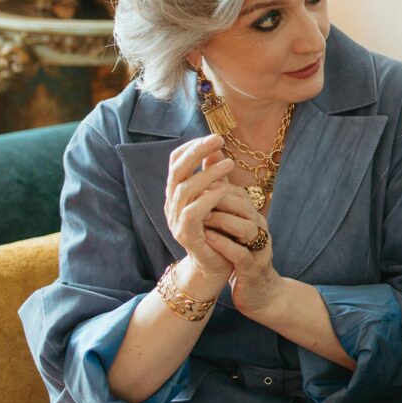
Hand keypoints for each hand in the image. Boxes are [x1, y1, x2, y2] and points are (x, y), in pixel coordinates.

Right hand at [164, 135, 235, 289]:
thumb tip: (217, 149)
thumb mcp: (217, 198)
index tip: (212, 137)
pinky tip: (223, 190)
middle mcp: (172, 204)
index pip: (175, 162)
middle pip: (176, 171)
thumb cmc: (217, 229)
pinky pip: (192, 213)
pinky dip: (207, 199)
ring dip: (207, 174)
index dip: (191, 147)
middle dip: (197, 152)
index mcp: (177, 192)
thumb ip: (214, 175)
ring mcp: (175, 220)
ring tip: (230, 164)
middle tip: (218, 140)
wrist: (214, 265)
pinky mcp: (185, 235)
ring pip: (184, 190)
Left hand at [204, 185, 280, 314]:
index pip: (240, 195)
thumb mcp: (235, 231)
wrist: (262, 294)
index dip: (219, 186)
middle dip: (220, 199)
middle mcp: (260, 230)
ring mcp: (259, 250)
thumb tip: (210, 183)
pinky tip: (209, 239)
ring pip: (246, 228)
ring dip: (223, 221)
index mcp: (254, 219)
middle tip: (196, 196)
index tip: (196, 183)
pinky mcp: (253, 270)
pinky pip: (241, 254)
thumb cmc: (243, 258)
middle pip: (245, 207)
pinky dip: (225, 245)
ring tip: (201, 218)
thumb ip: (224, 210)